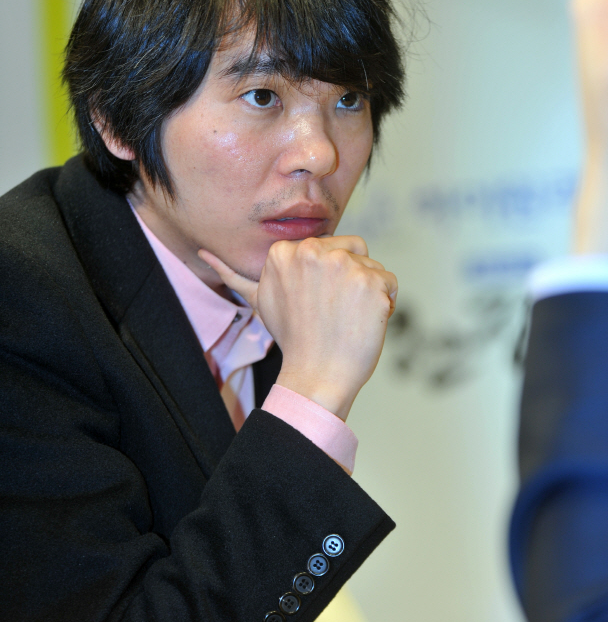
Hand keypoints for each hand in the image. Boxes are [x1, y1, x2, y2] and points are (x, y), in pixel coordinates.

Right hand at [199, 236, 396, 420]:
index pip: (330, 245)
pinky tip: (364, 323)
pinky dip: (385, 304)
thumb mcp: (259, 300)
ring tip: (347, 319)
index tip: (317, 303)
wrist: (316, 376)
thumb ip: (235, 275)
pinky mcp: (370, 283)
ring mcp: (343, 266)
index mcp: (286, 251)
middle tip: (332, 312)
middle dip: (350, 279)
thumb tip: (202, 253)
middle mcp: (313, 252)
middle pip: (354, 251)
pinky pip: (390, 284)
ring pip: (373, 268)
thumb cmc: (294, 339)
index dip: (330, 276)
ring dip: (368, 293)